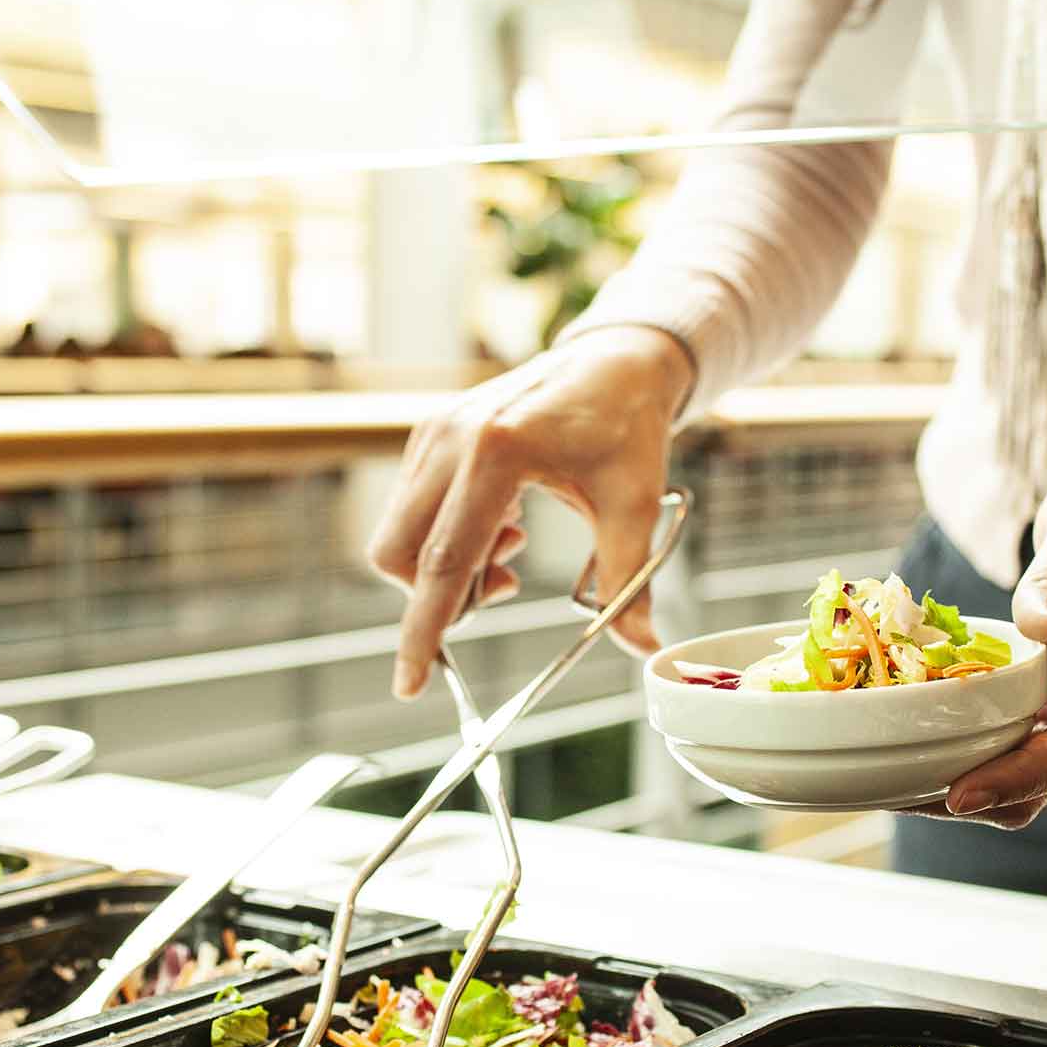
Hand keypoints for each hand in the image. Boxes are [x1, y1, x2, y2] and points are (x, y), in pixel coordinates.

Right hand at [369, 326, 693, 699]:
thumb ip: (630, 582)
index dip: (423, 630)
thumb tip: (645, 648)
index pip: (445, 561)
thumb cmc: (628, 428)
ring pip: (401, 538)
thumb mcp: (635, 507)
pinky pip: (411, 513)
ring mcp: (431, 434)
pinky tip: (502, 523)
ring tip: (513, 546)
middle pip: (401, 555)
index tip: (409, 684)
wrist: (614, 362)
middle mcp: (450, 438)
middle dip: (441, 595)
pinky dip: (448, 539)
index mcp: (498, 451)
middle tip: (508, 585)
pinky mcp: (427, 436)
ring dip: (450, 567)